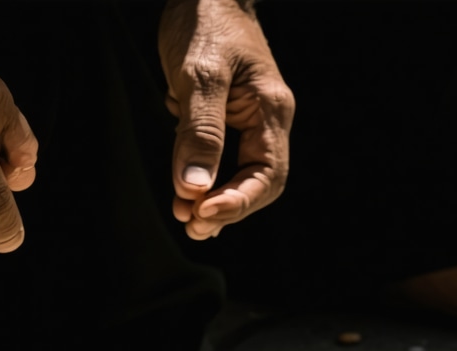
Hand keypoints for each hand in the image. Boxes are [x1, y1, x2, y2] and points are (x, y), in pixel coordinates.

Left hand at [158, 0, 293, 239]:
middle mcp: (267, 122)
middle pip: (258, 183)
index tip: (202, 213)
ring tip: (185, 217)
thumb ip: (200, 131)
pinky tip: (189, 195)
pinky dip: (207, 182)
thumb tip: (194, 187)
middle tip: (191, 224)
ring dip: (214, 201)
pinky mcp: (230, 119)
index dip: (238, 202)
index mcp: (271, 111)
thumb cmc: (205, 18)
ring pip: (241, 176)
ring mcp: (250, 122)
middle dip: (226, 208)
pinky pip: (225, 161)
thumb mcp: (199, 73)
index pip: (267, 175)